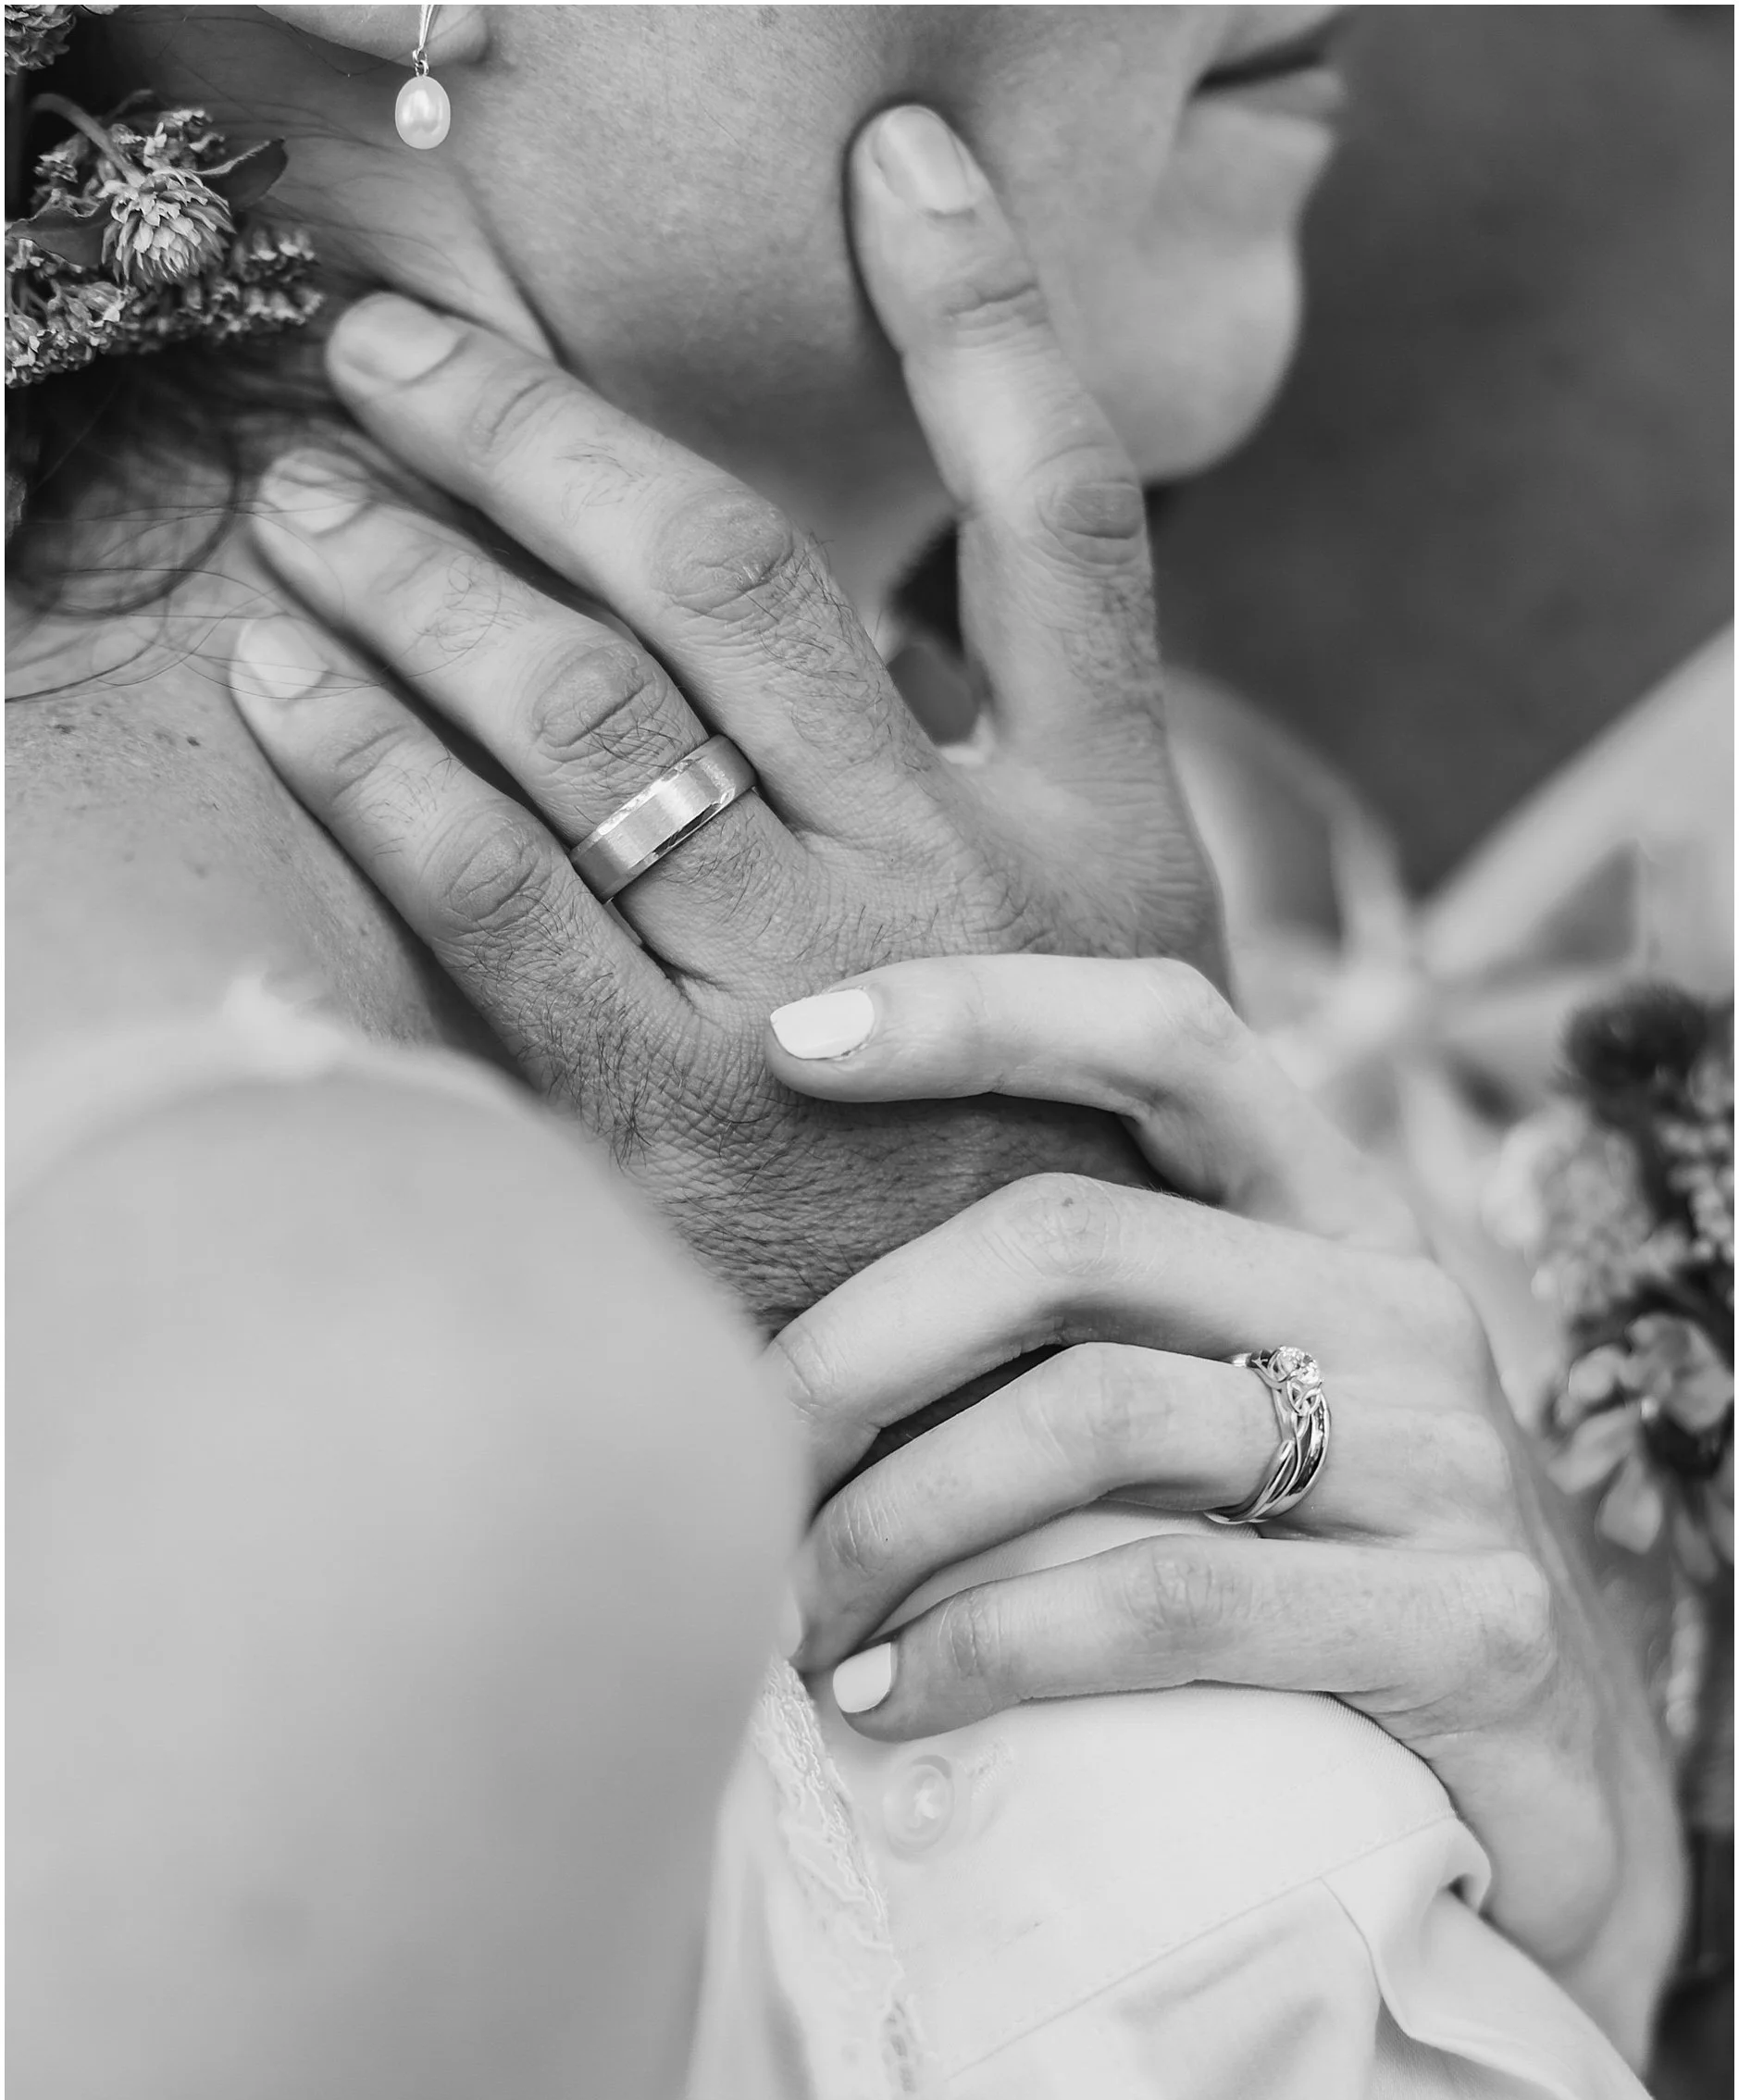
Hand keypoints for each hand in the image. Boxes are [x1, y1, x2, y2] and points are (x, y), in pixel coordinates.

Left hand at [232, 107, 1219, 1325]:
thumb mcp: (1119, 998)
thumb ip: (1014, 806)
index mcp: (1113, 838)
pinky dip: (377, 760)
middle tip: (397, 350)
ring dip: (429, 562)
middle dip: (546, 432)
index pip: (1066, 518)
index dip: (988, 317)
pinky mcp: (669, 1110)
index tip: (898, 161)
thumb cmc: (1053, 1199)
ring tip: (310, 489)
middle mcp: (968, 884)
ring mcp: (815, 991)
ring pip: (597, 703)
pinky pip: (498, 887)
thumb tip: (871, 630)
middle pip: (742, 577)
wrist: (1019, 1449)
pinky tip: (288, 679)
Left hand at [766, 951, 1683, 2025]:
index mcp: (1341, 1218)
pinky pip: (1162, 1601)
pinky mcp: (1460, 1624)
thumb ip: (1113, 1331)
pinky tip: (887, 1702)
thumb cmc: (1344, 1589)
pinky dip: (985, 1651)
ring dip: (892, 1522)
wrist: (1574, 1806)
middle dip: (855, 1345)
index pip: (1168, 1035)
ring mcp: (1443, 1461)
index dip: (977, 1009)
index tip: (786, 1042)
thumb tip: (814, 1319)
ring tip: (795, 1615)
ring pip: (1092, 1417)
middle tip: (742, 1461)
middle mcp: (1398, 1305)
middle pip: (1070, 1236)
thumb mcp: (1262, 1413)